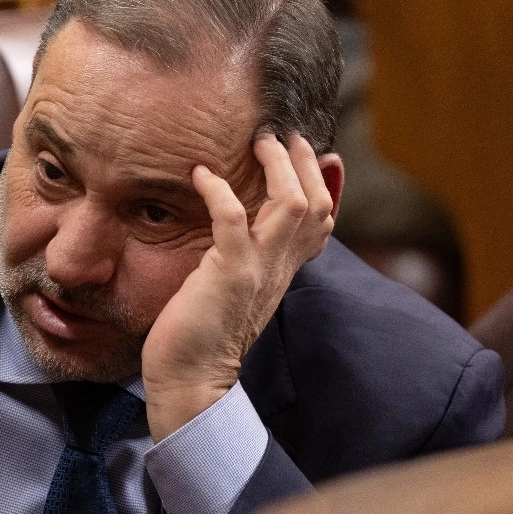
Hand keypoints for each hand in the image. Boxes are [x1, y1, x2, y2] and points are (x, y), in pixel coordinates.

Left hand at [140, 133, 337, 441]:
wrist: (190, 382)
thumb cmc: (200, 335)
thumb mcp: (233, 290)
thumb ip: (244, 259)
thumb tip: (239, 227)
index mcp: (282, 272)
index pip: (321, 219)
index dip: (320, 181)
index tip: (306, 150)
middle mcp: (279, 269)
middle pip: (316, 203)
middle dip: (304, 162)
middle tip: (283, 132)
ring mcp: (257, 271)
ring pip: (290, 204)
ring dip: (277, 166)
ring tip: (259, 141)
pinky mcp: (229, 275)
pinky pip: (232, 220)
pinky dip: (217, 190)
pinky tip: (200, 174)